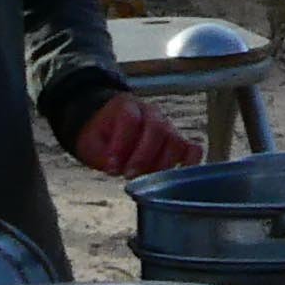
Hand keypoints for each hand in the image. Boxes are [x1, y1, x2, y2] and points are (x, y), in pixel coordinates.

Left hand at [69, 87, 198, 178]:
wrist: (109, 128)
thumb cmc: (101, 136)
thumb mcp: (91, 143)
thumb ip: (102, 154)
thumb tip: (116, 168)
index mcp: (127, 105)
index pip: (130, 119)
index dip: (121, 145)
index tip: (111, 167)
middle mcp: (152, 113)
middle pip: (157, 129)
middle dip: (143, 157)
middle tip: (128, 175)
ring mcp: (168, 127)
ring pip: (176, 141)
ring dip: (162, 164)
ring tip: (147, 179)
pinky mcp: (178, 142)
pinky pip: (193, 149)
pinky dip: (191, 163)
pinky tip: (179, 177)